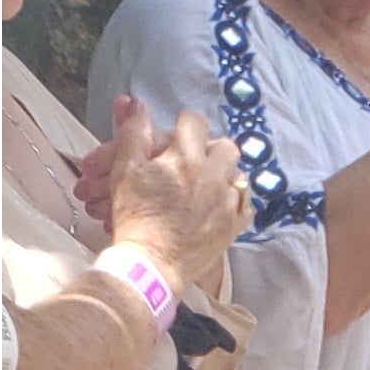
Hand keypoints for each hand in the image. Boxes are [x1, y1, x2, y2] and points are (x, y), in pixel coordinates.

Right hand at [94, 96, 242, 295]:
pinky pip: (244, 206)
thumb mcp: (125, 170)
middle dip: (209, 148)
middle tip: (193, 159)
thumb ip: (133, 133)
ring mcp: (227, 203)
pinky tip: (218, 204)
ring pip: (238, 175)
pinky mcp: (232, 227)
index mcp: (186, 157)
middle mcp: (214, 176)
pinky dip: (234, 201)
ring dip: (222, 174)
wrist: (149, 265)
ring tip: (205, 181)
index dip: (182, 125)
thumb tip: (137, 103)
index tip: (176, 134)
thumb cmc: (134, 217)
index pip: (194, 121)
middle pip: (225, 146)